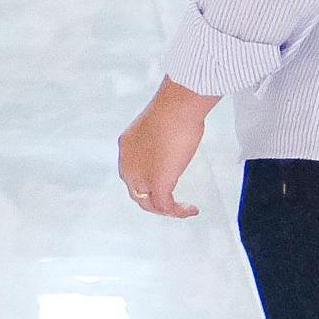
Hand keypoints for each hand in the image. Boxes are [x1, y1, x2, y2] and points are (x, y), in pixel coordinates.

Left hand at [116, 81, 212, 219]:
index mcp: (126, 147)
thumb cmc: (174, 109)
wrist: (177, 107)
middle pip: (137, 192)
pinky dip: (179, 212)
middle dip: (154, 198)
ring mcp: (141, 176)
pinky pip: (166, 207)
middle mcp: (128, 164)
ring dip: (166, 209)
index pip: (132, 172)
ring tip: (182, 209)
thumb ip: (161, 140)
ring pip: (149, 203)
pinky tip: (191, 210)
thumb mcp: (161, 126)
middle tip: (172, 201)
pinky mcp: (157, 183)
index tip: (164, 179)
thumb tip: (174, 143)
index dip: (146, 180)